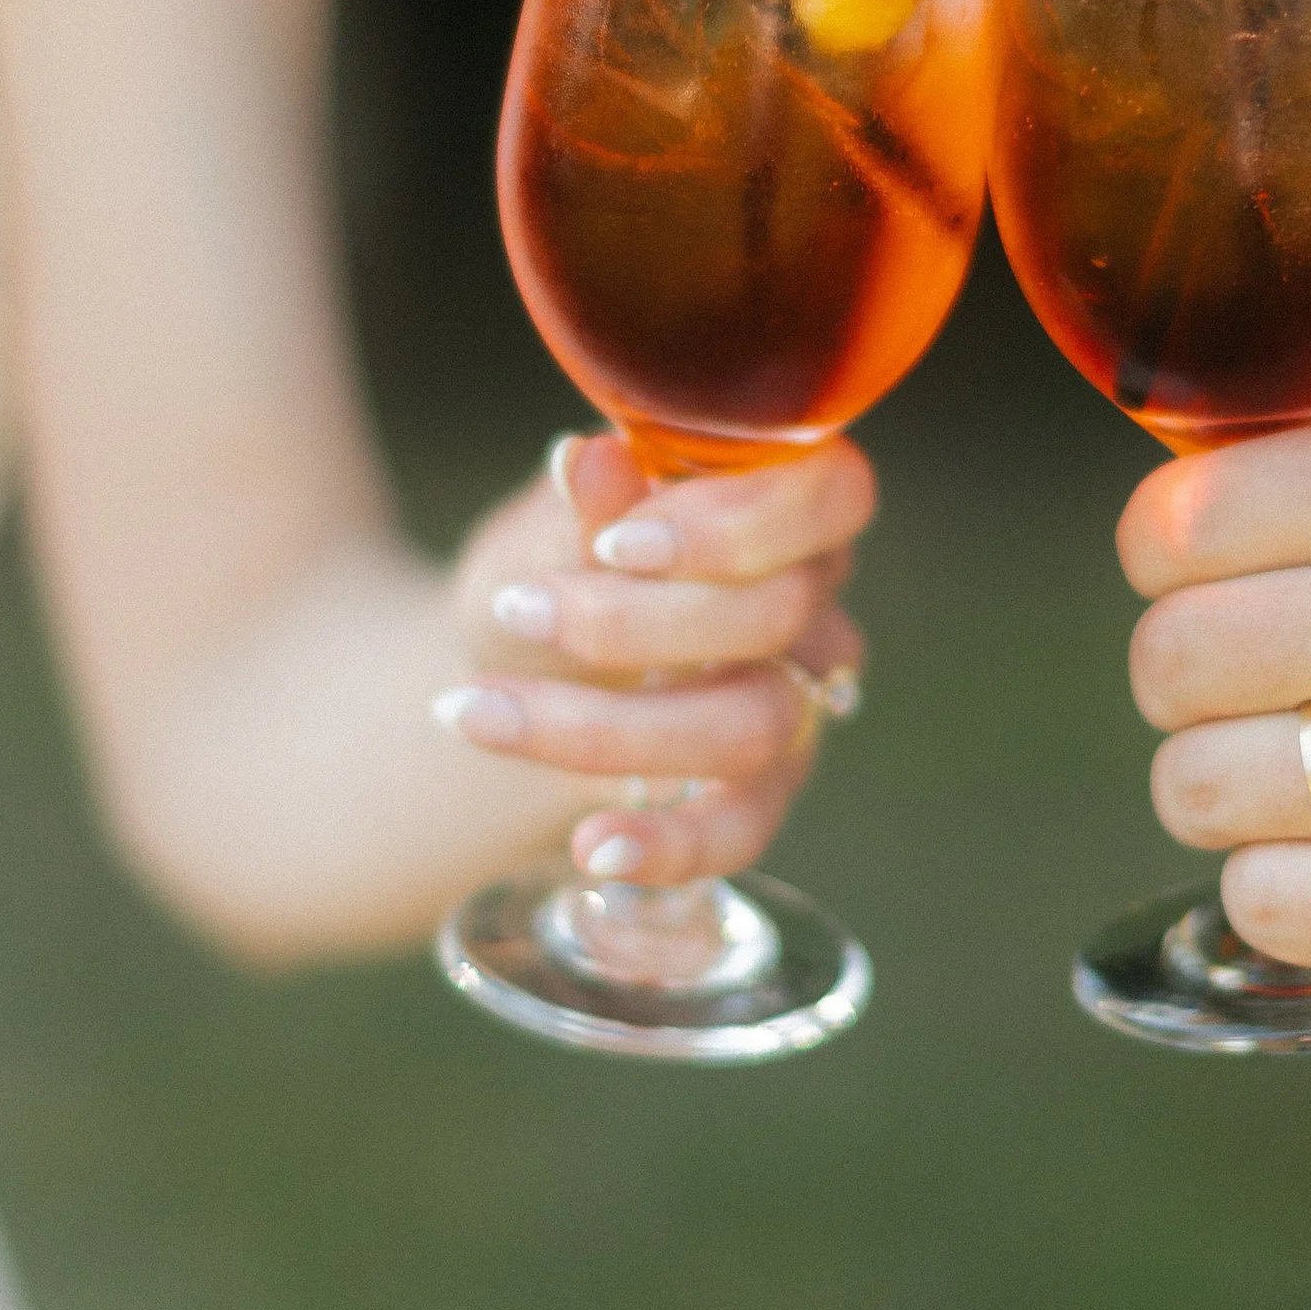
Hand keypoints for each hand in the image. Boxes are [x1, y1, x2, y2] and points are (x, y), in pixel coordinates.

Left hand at [435, 433, 872, 890]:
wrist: (512, 668)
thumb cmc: (547, 568)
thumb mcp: (541, 530)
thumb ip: (578, 505)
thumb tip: (586, 461)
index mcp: (784, 501)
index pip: (829, 495)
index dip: (736, 523)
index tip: (614, 541)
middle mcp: (812, 600)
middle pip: (778, 614)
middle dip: (635, 621)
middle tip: (518, 610)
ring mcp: (797, 702)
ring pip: (756, 724)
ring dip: (612, 727)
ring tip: (481, 714)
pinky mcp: (760, 792)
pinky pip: (742, 830)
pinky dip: (667, 843)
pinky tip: (591, 848)